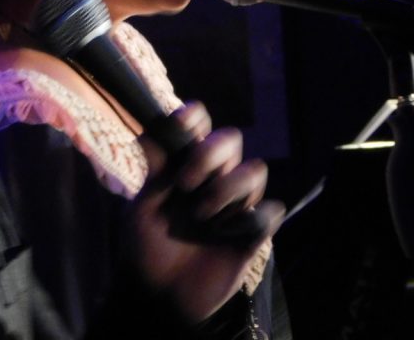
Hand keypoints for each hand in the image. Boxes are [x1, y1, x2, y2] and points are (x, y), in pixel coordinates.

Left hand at [129, 102, 283, 321]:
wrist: (158, 294)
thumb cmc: (146, 246)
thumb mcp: (142, 206)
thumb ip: (153, 170)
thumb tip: (149, 131)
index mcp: (185, 164)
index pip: (199, 124)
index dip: (193, 118)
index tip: (182, 128)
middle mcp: (213, 177)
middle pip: (231, 138)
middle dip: (209, 155)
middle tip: (185, 184)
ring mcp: (235, 204)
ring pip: (255, 171)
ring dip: (228, 190)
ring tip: (202, 217)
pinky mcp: (253, 233)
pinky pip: (271, 211)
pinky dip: (251, 220)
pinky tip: (226, 236)